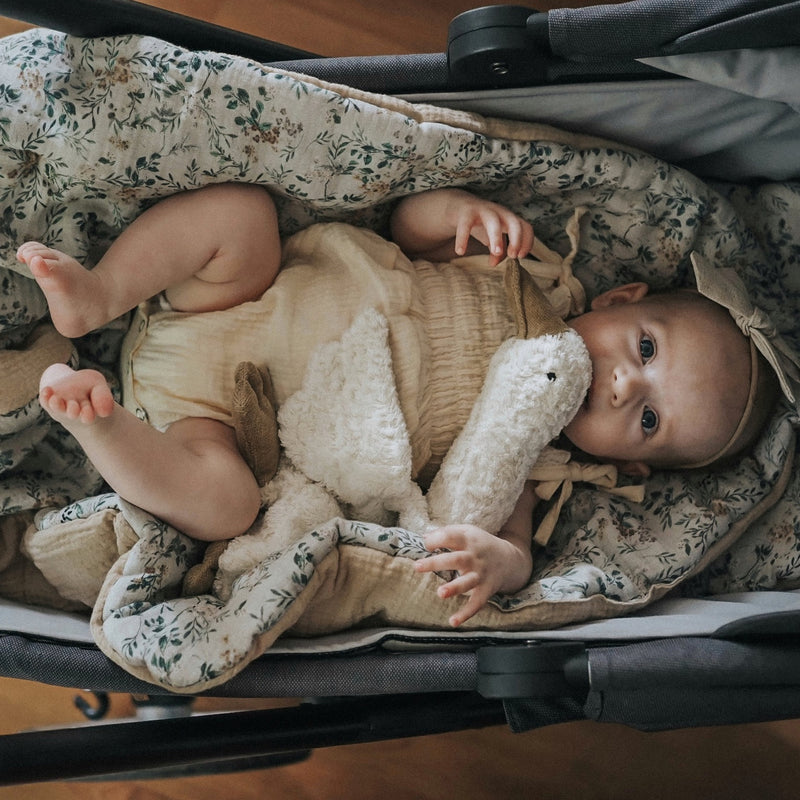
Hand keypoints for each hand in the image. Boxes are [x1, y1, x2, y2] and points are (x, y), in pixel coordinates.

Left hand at [415, 524, 532, 626]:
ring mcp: (481, 575)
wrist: (510, 560)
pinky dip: (466, 613)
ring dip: (454, 588)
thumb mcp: (467, 532)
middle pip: (456, 559)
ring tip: (440, 593)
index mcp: (469, 540)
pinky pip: (476, 603)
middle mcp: (475, 557)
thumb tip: (423, 537)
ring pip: (467, 582)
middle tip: (417, 566)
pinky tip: (452, 621)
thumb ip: (447, 533)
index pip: (450, 536)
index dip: (436, 539)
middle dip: (436, 563)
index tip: (426, 544)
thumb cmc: (480, 544)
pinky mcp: (486, 590)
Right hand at [444, 191, 534, 266]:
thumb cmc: (481, 223)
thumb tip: (494, 264)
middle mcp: (499, 213)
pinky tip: (460, 251)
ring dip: (496, 237)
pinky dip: (463, 238)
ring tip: (495, 252)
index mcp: (509, 219)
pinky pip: (465, 225)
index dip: (527, 241)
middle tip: (513, 256)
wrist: (459, 206)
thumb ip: (496, 250)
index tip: (520, 256)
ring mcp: (483, 211)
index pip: (525, 227)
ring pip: (493, 221)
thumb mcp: (491, 236)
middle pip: (514, 222)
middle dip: (516, 239)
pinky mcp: (466, 212)